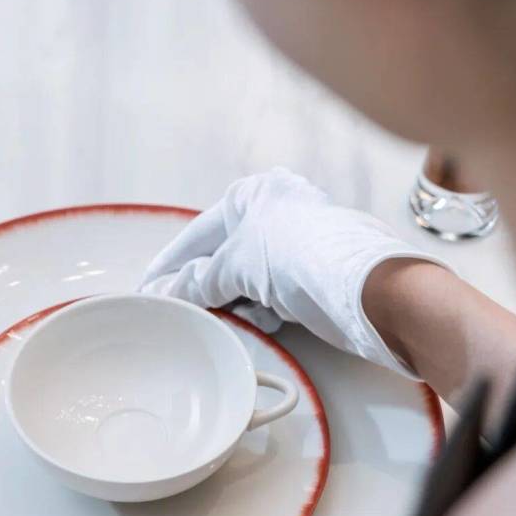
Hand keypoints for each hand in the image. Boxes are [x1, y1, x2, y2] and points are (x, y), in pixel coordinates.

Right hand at [142, 167, 448, 376]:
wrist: (368, 289)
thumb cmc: (299, 258)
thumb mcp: (236, 265)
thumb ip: (198, 280)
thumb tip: (171, 293)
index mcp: (254, 194)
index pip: (197, 233)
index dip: (169, 264)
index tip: (147, 288)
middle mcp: (275, 213)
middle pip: (223, 256)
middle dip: (204, 286)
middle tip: (177, 311)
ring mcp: (296, 244)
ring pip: (247, 279)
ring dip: (234, 302)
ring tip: (222, 318)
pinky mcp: (312, 275)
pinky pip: (271, 294)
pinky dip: (261, 310)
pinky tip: (261, 321)